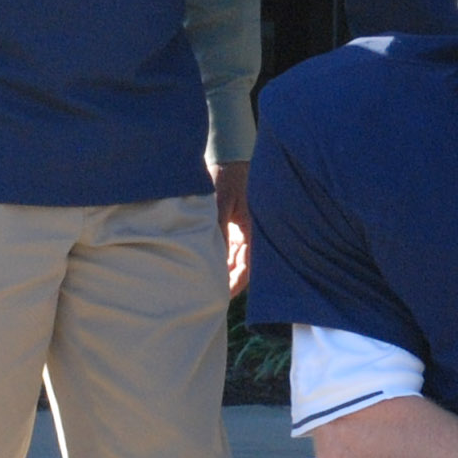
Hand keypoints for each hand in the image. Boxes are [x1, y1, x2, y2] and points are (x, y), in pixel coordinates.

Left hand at [211, 158, 250, 296]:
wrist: (227, 160)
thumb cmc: (228, 178)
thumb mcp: (222, 202)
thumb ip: (219, 227)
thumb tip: (215, 255)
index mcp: (251, 231)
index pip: (247, 267)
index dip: (236, 283)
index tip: (223, 295)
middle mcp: (248, 235)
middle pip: (241, 268)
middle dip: (229, 283)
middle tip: (211, 297)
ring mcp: (240, 233)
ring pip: (233, 261)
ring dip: (223, 273)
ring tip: (206, 286)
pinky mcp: (232, 228)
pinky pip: (228, 251)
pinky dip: (219, 261)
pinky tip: (207, 268)